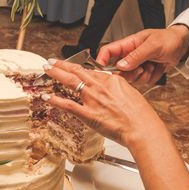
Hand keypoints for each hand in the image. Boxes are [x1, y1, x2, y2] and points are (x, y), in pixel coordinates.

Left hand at [41, 58, 165, 145]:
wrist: (141, 128)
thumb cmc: (140, 115)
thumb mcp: (131, 94)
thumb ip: (118, 90)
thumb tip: (112, 90)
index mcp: (112, 81)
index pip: (91, 71)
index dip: (79, 68)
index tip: (72, 66)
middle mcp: (100, 87)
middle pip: (77, 71)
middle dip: (62, 65)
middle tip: (51, 61)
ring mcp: (93, 100)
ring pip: (70, 82)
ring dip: (56, 74)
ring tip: (46, 70)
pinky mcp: (88, 114)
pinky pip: (68, 105)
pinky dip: (55, 100)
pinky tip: (47, 97)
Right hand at [97, 25, 188, 84]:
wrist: (183, 46)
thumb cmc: (168, 39)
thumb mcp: (152, 45)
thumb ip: (136, 56)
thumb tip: (121, 66)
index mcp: (128, 45)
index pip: (107, 52)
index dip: (101, 61)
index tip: (102, 72)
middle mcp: (130, 56)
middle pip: (119, 71)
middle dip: (131, 73)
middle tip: (141, 67)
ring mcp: (137, 65)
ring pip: (132, 78)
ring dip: (143, 75)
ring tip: (152, 64)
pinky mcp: (145, 73)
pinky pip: (143, 81)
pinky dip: (152, 77)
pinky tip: (157, 68)